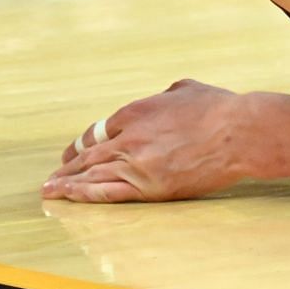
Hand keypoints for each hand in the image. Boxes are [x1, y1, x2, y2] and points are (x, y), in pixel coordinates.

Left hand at [43, 79, 248, 202]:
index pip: (99, 131)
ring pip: (92, 176)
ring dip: (68, 184)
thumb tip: (163, 100)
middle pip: (89, 155)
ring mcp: (137, 165)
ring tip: (51, 191)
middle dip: (68, 166)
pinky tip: (73, 198)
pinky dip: (86, 195)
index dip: (85, 143)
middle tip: (53, 176)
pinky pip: (109, 193)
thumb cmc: (217, 108)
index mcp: (135, 112)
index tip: (76, 151)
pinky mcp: (149, 188)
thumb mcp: (184, 89)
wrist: (238, 134)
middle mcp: (129, 138)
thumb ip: (164, 96)